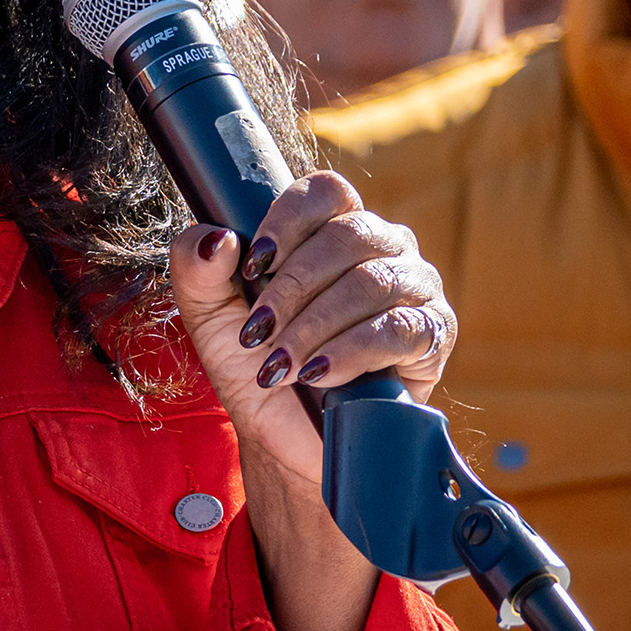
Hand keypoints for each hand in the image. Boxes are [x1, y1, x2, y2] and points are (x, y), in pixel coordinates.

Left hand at [168, 172, 454, 487]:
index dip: (288, 221)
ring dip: (314, 327)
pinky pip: (400, 329)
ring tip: (280, 365)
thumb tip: (217, 239)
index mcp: (335, 228)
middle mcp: (383, 248)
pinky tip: (320, 375)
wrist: (284, 437)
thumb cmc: (254, 364)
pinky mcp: (434, 335)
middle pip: (348, 235)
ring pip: (371, 282)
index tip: (254, 266)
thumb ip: (196, 266)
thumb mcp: (209, 315)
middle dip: (292, 288)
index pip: (326, 192)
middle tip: (258, 334)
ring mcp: (414, 288)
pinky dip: (351, 352)